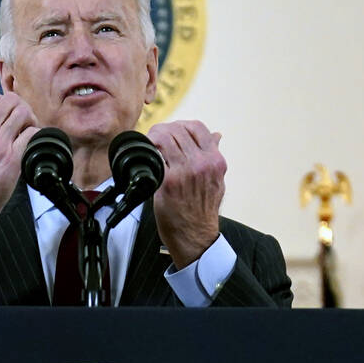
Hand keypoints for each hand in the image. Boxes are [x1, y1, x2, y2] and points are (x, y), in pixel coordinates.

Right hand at [0, 91, 37, 243]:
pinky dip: (37, 136)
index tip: (10, 117)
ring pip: (23, 112)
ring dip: (31, 120)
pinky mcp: (11, 159)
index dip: (6, 104)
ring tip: (30, 132)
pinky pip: (32, 134)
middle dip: (22, 108)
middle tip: (25, 123)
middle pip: (10, 101)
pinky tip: (34, 146)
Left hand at [145, 120, 225, 267]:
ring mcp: (185, 172)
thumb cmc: (203, 212)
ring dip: (153, 137)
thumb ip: (214, 157)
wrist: (195, 237)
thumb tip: (217, 136)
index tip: (171, 131)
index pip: (197, 127)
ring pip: (165, 137)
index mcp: (215, 161)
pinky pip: (154, 156)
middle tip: (155, 137)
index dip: (180, 125)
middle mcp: (202, 163)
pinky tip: (145, 158)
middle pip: (178, 130)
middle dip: (163, 129)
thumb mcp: (217, 181)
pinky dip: (148, 152)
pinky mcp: (168, 182)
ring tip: (149, 144)